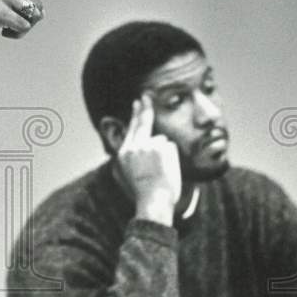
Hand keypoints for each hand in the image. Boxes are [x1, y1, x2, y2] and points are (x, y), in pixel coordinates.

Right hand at [0, 0, 87, 38]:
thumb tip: (30, 14)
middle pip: (38, 7)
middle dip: (29, 19)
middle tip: (11, 24)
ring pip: (33, 19)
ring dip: (23, 28)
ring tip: (6, 28)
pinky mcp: (3, 13)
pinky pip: (23, 28)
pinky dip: (16, 34)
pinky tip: (3, 32)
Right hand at [117, 94, 180, 225]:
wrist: (153, 201)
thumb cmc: (144, 192)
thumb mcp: (130, 173)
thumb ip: (134, 156)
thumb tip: (142, 143)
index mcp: (124, 153)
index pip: (131, 128)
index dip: (135, 114)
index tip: (138, 103)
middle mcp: (134, 146)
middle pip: (142, 122)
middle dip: (144, 108)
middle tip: (146, 95)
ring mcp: (148, 145)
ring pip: (161, 142)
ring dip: (165, 153)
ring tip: (161, 171)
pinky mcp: (161, 147)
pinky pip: (170, 147)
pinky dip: (171, 157)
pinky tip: (167, 168)